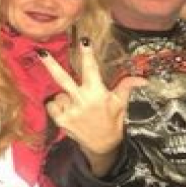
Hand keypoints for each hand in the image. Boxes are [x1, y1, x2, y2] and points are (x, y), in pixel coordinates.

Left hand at [39, 39, 145, 157]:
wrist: (102, 146)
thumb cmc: (113, 120)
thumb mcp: (121, 103)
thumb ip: (127, 87)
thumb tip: (144, 79)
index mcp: (97, 93)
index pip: (91, 69)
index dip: (87, 54)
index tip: (83, 40)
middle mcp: (82, 101)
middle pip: (63, 79)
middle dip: (51, 65)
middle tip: (41, 52)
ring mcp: (70, 111)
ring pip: (60, 94)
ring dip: (65, 96)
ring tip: (78, 105)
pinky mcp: (61, 121)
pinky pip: (53, 105)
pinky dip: (58, 106)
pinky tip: (69, 111)